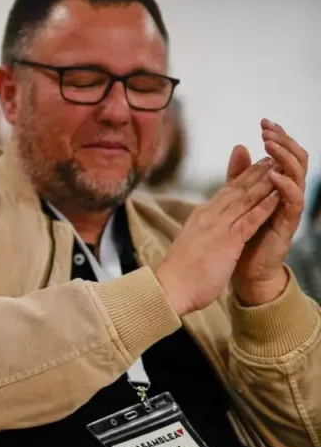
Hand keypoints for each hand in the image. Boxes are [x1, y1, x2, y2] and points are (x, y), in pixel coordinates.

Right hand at [155, 155, 279, 315]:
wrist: (168, 288)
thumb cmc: (178, 273)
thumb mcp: (190, 246)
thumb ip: (200, 234)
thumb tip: (204, 233)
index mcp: (199, 218)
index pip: (223, 193)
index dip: (240, 178)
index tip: (253, 167)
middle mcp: (208, 216)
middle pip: (236, 190)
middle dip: (254, 173)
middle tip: (270, 157)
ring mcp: (218, 227)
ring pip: (245, 199)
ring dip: (264, 182)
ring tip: (279, 167)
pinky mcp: (227, 240)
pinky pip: (250, 219)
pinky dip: (265, 206)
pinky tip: (278, 195)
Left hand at [231, 119, 308, 304]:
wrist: (242, 269)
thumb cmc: (242, 234)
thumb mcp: (238, 199)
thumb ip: (240, 175)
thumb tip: (240, 146)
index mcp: (277, 186)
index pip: (283, 155)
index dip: (278, 137)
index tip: (264, 121)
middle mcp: (287, 195)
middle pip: (296, 160)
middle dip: (284, 142)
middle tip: (268, 129)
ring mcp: (289, 209)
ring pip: (298, 176)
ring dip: (284, 158)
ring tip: (270, 144)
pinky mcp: (288, 224)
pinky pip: (293, 201)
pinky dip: (284, 186)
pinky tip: (274, 175)